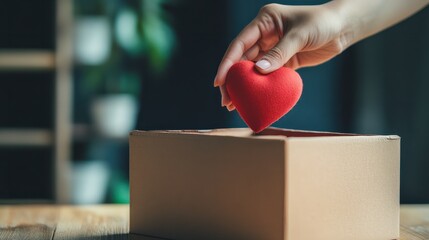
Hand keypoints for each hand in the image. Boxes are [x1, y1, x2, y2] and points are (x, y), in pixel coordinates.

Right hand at [214, 3, 348, 110]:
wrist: (344, 28)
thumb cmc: (323, 23)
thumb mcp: (300, 35)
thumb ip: (280, 53)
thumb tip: (259, 72)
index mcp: (264, 21)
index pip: (240, 43)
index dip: (227, 63)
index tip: (219, 81)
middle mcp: (265, 34)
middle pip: (242, 59)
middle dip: (233, 79)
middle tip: (226, 99)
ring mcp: (273, 48)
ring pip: (252, 69)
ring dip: (244, 86)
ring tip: (233, 104)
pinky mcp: (283, 61)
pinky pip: (267, 76)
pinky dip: (260, 87)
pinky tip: (254, 99)